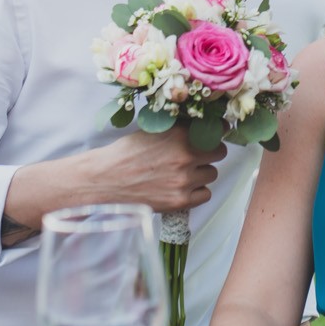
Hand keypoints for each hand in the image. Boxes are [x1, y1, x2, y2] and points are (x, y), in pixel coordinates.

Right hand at [85, 127, 226, 213]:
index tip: (218, 132)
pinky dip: (197, 191)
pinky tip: (183, 186)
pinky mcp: (180, 201)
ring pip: (212, 174)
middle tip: (197, 155)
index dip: (217, 131)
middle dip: (210, 152)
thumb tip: (203, 124)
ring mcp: (184, 180)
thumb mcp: (153, 131)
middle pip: (219, 153)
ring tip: (184, 172)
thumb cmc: (126, 153)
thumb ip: (179, 129)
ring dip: (202, 173)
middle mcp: (185, 157)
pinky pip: (205, 194)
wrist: (105, 180)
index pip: (216, 130)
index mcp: (179, 135)